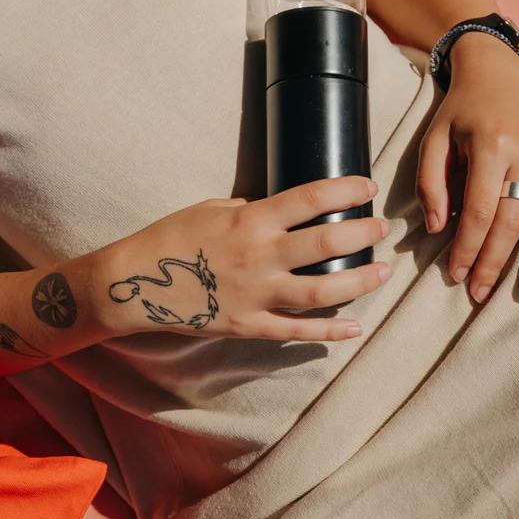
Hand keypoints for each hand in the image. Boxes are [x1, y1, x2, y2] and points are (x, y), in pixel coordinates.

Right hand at [101, 177, 389, 341]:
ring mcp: (256, 295)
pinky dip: (330, 332)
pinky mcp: (249, 326)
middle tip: (382, 227)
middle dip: (363, 234)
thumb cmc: (172, 236)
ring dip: (359, 282)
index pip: (311, 199)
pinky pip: (297, 332)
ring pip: (322, 292)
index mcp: (251, 220)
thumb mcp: (214, 207)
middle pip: (326, 244)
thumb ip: (254, 210)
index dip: (346, 190)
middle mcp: (260, 256)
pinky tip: (355, 328)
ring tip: (383, 272)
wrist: (135, 282)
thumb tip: (289, 211)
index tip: (369, 186)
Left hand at [416, 35, 518, 302]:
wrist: (495, 70)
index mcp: (491, 146)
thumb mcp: (434, 138)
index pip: (478, 210)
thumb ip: (430, 182)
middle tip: (480, 294)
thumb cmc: (461, 110)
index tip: (455, 274)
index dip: (466, 246)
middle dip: (494, 261)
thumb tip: (437, 227)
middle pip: (512, 219)